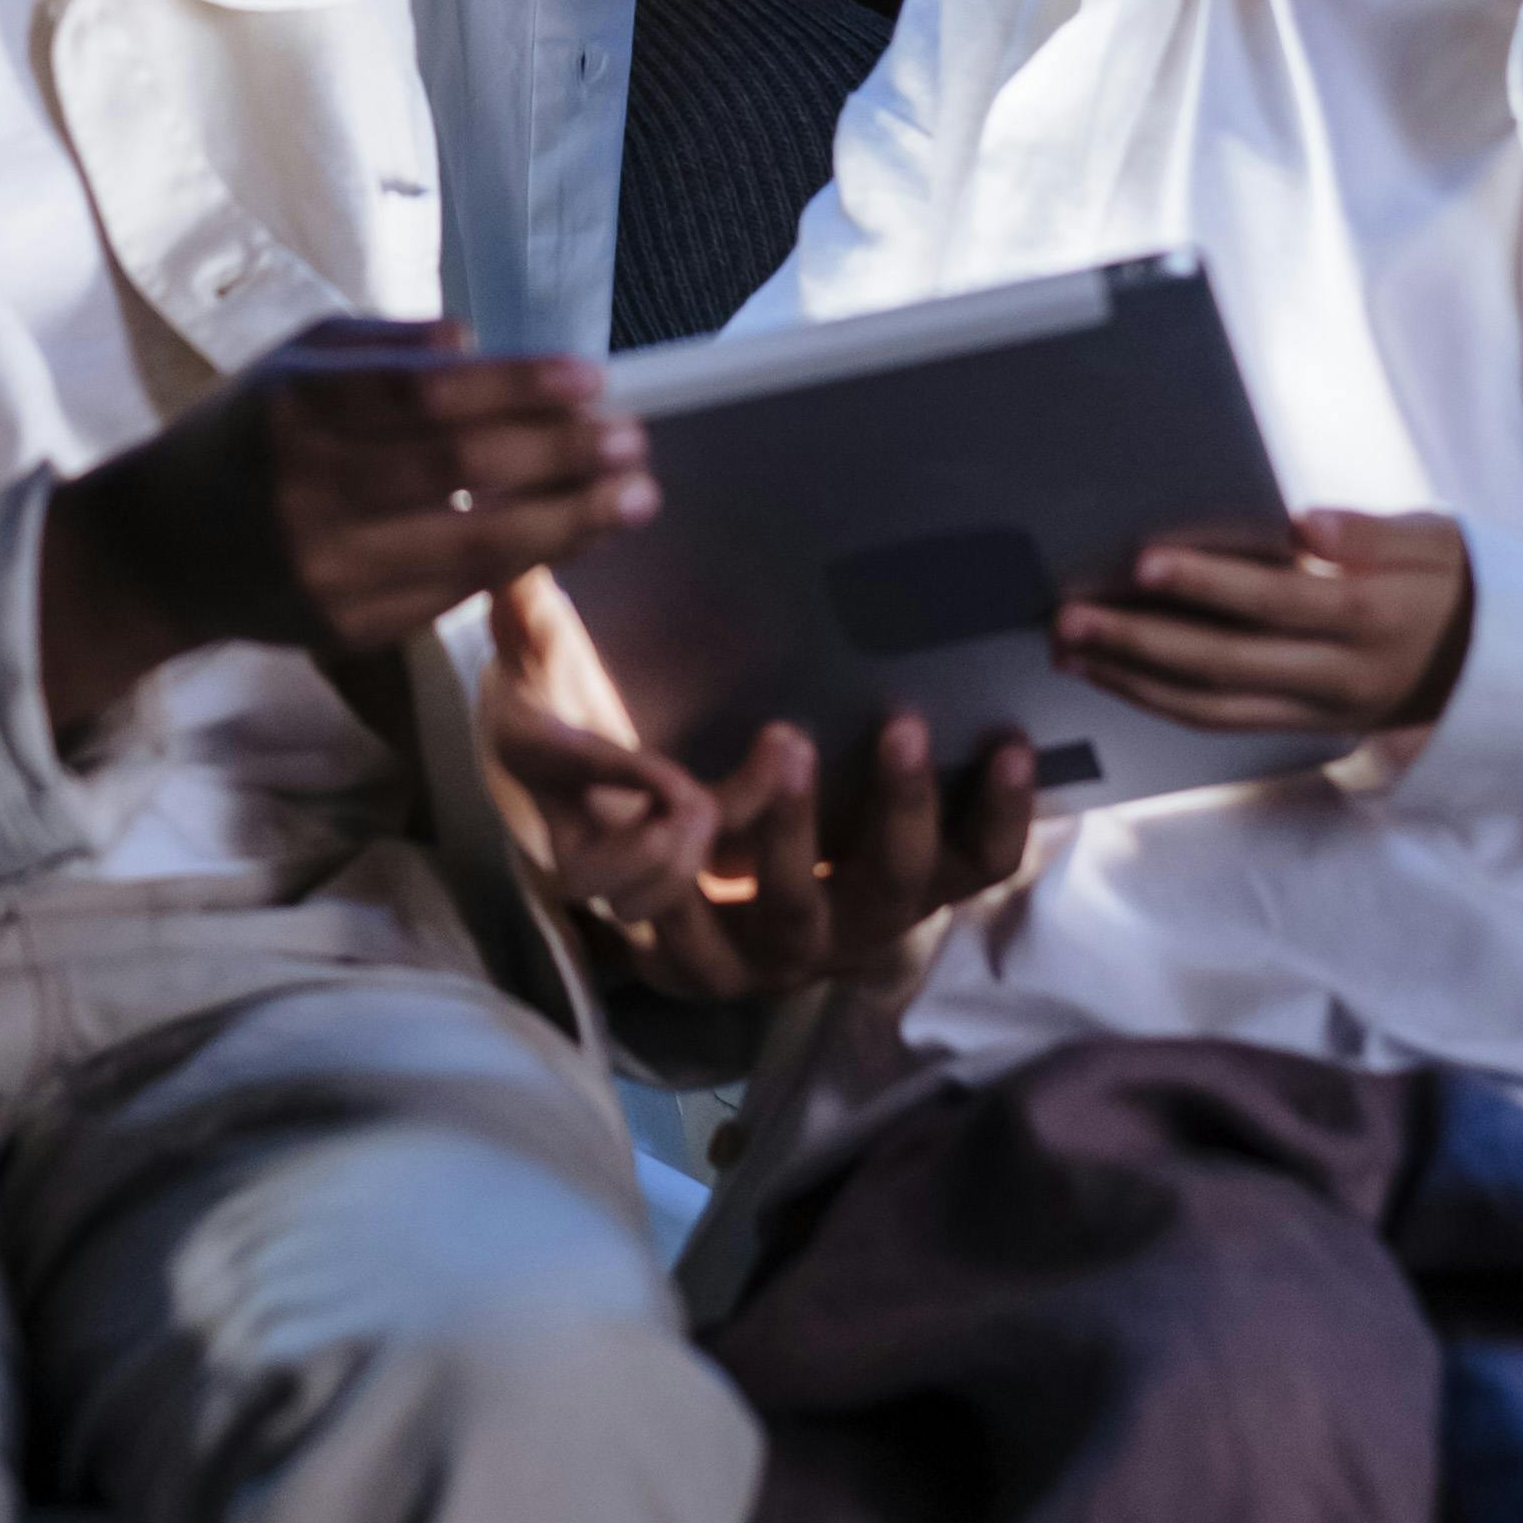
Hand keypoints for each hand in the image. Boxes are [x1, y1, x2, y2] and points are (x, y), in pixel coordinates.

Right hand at [39, 318, 657, 739]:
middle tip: (633, 439)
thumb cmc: (243, 437)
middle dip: (566, 454)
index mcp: (299, 407)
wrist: (156, 553)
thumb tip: (481, 343)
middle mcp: (311, 491)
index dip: (520, 387)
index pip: (430, 395)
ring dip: (572, 520)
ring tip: (636, 495)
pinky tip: (573, 534)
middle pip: (466, 470)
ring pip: (476, 545)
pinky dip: (525, 562)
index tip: (592, 379)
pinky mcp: (350, 627)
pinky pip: (458, 592)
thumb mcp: (295, 362)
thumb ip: (387, 344)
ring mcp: (331, 569)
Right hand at [482, 579, 1037, 999]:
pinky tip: (1007, 744)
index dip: (666, 877)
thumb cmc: (616, 768)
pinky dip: (995, 816)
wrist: (705, 810)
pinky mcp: (916, 884)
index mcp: (661, 920)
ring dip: (898, 815)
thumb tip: (516, 578)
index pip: (661, 917)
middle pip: (784, 915)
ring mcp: (849, 921)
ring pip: (887, 896)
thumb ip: (535, 662)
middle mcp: (761, 945)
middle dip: (790, 837)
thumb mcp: (553, 718)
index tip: (673, 801)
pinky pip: (972, 870)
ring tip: (897, 725)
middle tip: (786, 741)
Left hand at [1054, 506, 1471, 740]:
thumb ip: (1367, 533)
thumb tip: (1304, 523)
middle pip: (1228, 663)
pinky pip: (1223, 723)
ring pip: (1214, 707)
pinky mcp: (1304, 728)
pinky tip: (1114, 677)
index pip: (1278, 599)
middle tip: (1069, 619)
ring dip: (1134, 681)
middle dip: (1141, 642)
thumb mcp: (1436, 542)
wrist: (1502, 671)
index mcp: (1373, 617)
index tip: (1143, 560)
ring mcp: (1320, 711)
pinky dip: (1161, 702)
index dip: (1210, 582)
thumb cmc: (1453, 582)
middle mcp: (1342, 676)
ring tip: (1069, 652)